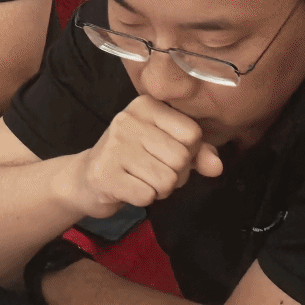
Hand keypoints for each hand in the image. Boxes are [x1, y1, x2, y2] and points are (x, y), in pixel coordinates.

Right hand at [56, 94, 221, 218]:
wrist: (87, 178)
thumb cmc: (134, 160)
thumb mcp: (167, 148)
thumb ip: (198, 153)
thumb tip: (217, 167)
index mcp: (147, 106)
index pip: (193, 133)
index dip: (189, 153)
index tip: (167, 154)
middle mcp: (128, 119)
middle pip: (181, 158)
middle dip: (175, 175)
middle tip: (152, 171)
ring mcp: (114, 145)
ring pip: (167, 180)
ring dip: (159, 189)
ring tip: (141, 179)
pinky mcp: (104, 173)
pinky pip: (147, 195)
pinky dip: (144, 198)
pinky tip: (129, 188)